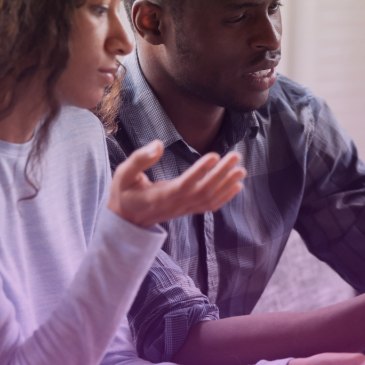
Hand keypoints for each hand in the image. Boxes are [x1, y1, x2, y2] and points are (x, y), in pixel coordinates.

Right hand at [108, 141, 245, 228]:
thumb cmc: (124, 193)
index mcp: (160, 196)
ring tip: (241, 169)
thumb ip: (140, 159)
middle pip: (203, 190)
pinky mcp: (187, 210)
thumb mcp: (123, 174)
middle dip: (221, 174)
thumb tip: (158, 144)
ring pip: (209, 199)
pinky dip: (225, 197)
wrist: (125, 220)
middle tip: (236, 156)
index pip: (184, 184)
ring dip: (227, 184)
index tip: (214, 156)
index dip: (200, 172)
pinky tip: (237, 186)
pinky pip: (209, 206)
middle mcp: (175, 204)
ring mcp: (183, 209)